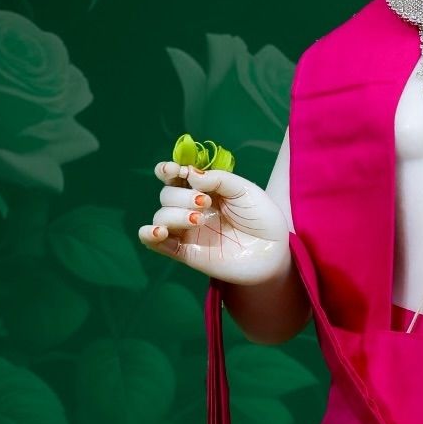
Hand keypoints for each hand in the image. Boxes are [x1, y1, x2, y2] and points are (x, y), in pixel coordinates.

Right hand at [138, 157, 290, 284]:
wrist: (272, 253)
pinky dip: (150, 235)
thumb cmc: (262, 218)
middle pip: (167, 195)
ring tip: (198, 220)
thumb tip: (189, 174)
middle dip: (181, 196)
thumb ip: (218, 179)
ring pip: (162, 216)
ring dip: (174, 215)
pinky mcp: (185, 252)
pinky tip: (159, 232)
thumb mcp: (245, 190)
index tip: (174, 170)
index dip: (168, 170)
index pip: (175, 176)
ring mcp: (187, 230)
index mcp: (204, 189)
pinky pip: (156, 244)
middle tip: (205, 203)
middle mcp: (192, 208)